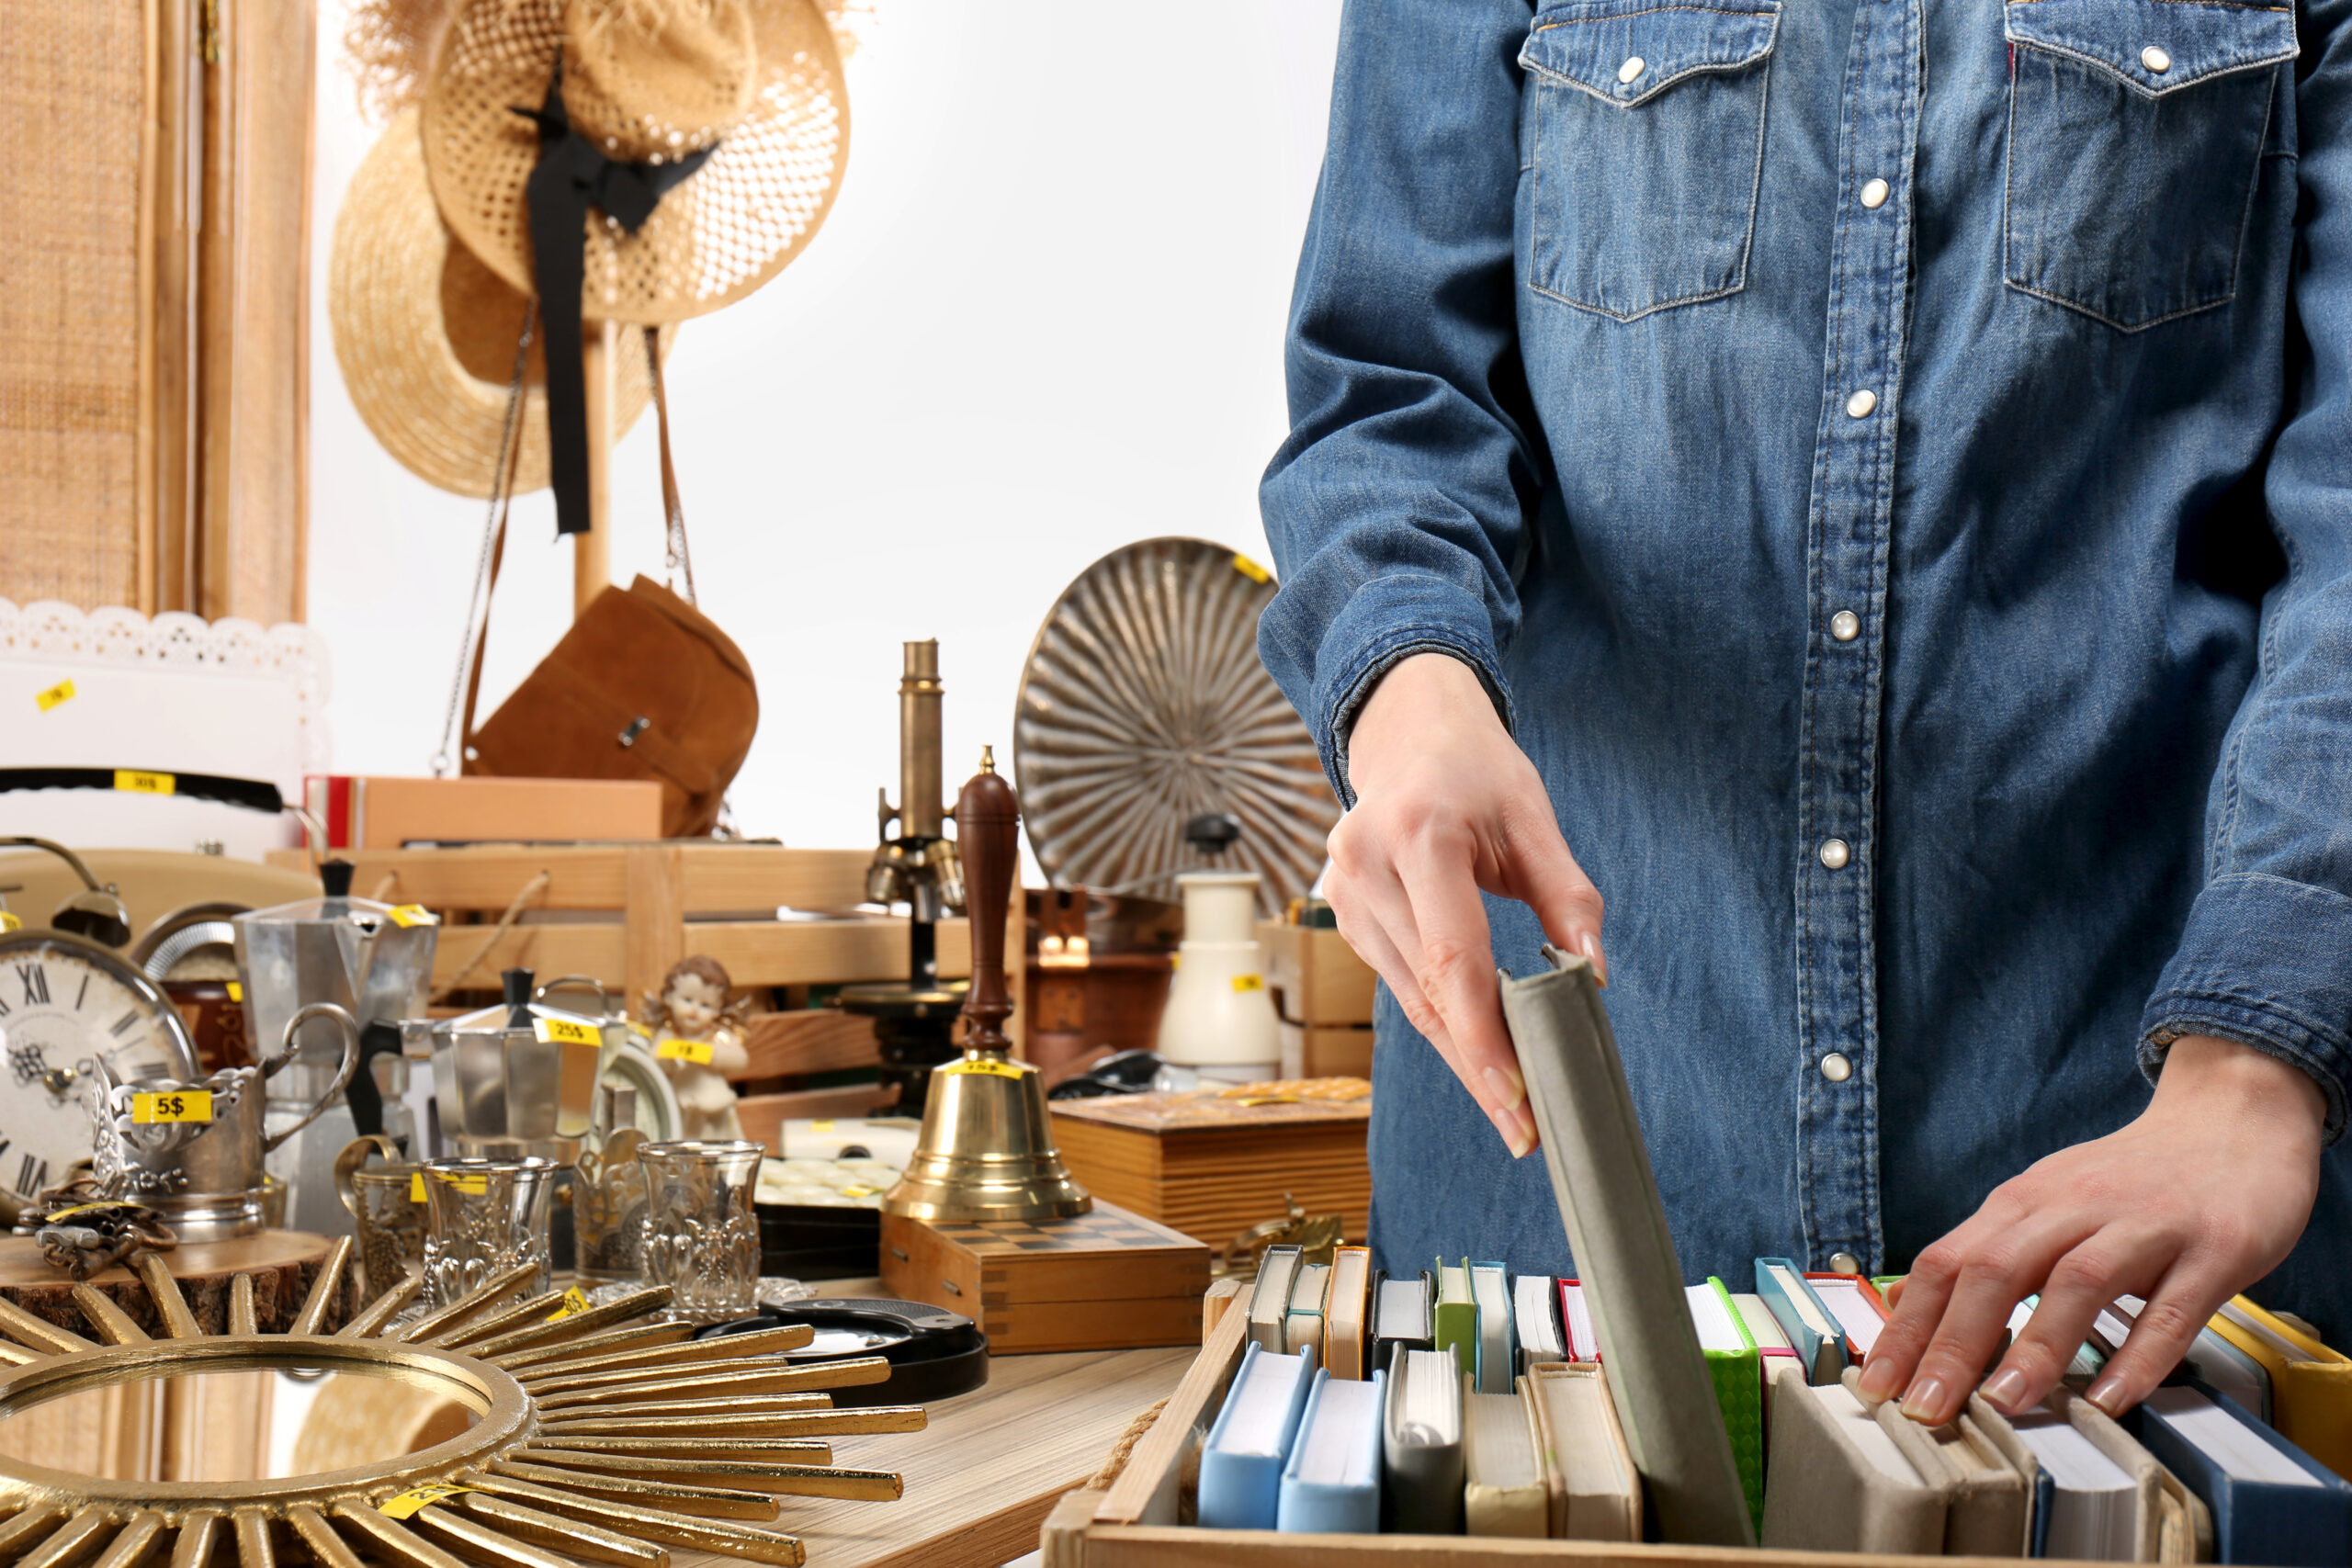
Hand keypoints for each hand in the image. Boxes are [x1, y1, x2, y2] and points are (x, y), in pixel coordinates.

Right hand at [1329, 653, 1606, 1156]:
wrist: (1405, 727)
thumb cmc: (1476, 769)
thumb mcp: (1534, 816)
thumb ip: (1568, 897)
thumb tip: (1590, 976)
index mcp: (1420, 834)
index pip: (1452, 956)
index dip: (1482, 1035)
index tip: (1514, 1096)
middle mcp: (1367, 865)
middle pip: (1427, 992)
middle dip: (1479, 1063)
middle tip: (1524, 1127)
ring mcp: (1342, 892)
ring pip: (1407, 997)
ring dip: (1458, 1050)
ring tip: (1509, 1101)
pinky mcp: (1341, 911)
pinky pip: (1395, 980)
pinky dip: (1437, 1016)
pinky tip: (1475, 1047)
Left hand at [1859, 1035, 2325, 1423]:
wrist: (2232, 1120)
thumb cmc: (2130, 1177)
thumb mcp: (2043, 1201)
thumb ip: (1982, 1251)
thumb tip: (1906, 1301)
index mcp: (2024, 1202)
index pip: (1946, 1263)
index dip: (1908, 1325)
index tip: (1875, 1383)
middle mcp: (2074, 1207)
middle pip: (1997, 1271)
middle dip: (1954, 1343)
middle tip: (1926, 1407)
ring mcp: (2144, 1225)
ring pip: (2077, 1282)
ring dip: (2035, 1346)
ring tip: (2001, 1403)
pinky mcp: (2211, 1248)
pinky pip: (2171, 1309)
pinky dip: (2138, 1356)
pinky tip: (2111, 1397)